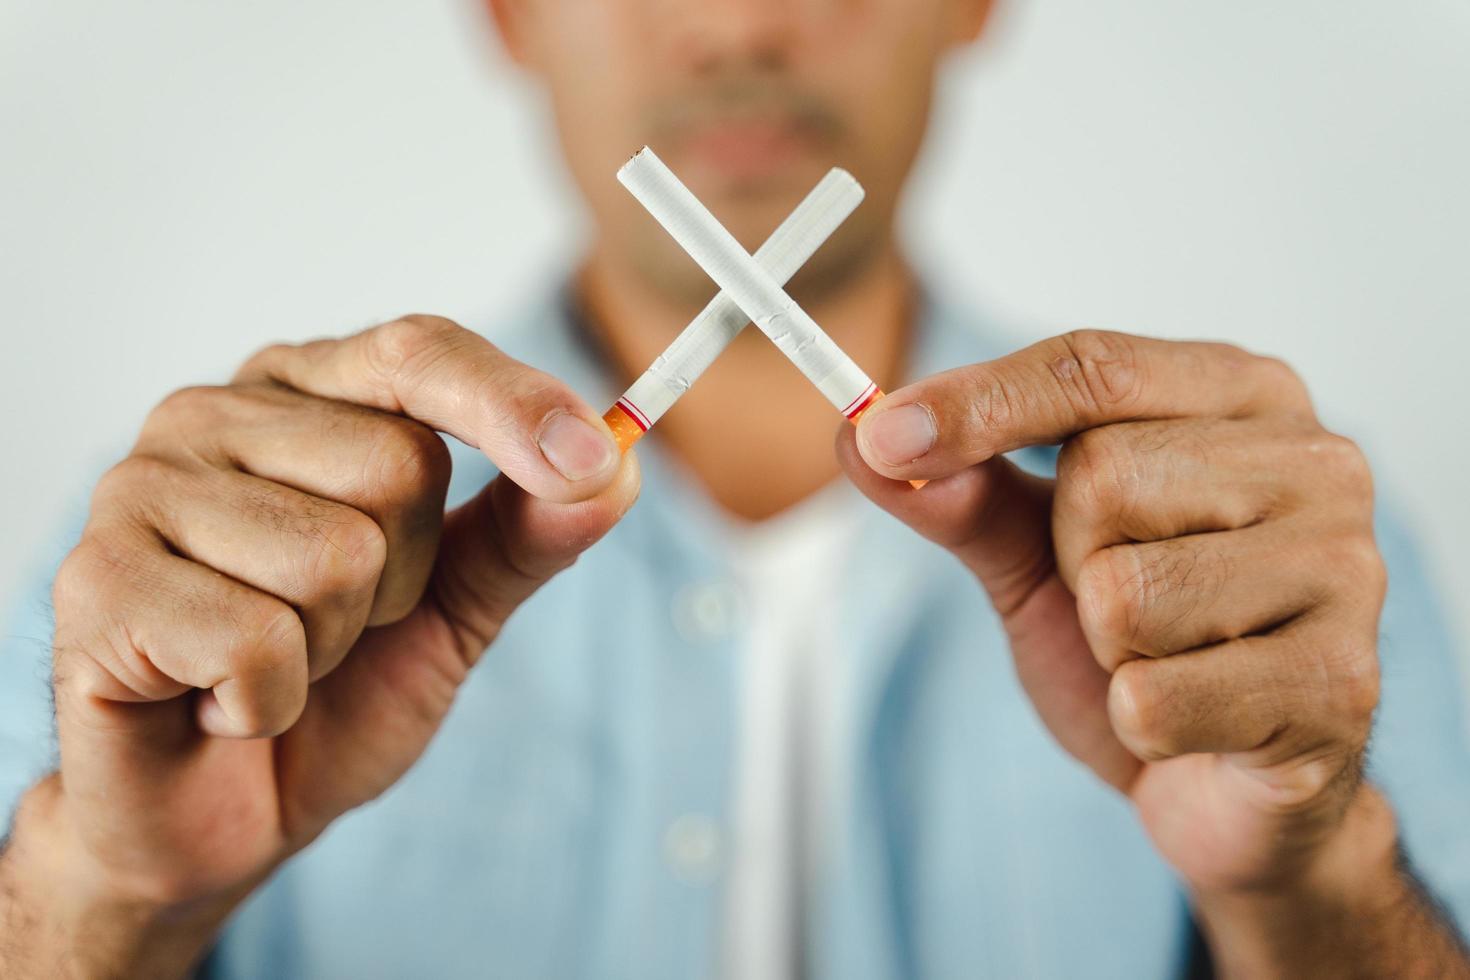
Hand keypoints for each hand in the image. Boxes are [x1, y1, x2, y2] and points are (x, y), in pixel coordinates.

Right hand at [40, 315, 638, 915]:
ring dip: (333, 646)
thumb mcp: (454, 609)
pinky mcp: (95, 581)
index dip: (514, 402)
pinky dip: (266, 700)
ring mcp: (141, 488)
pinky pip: (256, 639)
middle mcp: (216, 416)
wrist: (217, 810)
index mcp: (304, 396)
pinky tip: (220, 701)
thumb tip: (616, 467)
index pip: (419, 353)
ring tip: (277, 660)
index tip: (593, 457)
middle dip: (402, 582)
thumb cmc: (331, 693)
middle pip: (399, 465)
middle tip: (338, 625)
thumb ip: (527, 535)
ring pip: (335, 556)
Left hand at [837, 330, 1383, 895]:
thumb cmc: (1141, 645)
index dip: (978, 402)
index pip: (1093, 366)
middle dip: (1071, 557)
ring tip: (1164, 658)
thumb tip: (861, 439)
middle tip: (1117, 599)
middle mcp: (1316, 461)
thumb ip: (961, 494)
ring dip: (1108, 649)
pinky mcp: (1342, 682)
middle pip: (1101, 475)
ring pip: (1125, 593)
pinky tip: (1198, 719)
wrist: (1224, 784)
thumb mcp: (1036, 556)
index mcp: (1243, 396)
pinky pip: (1156, 699)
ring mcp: (1346, 568)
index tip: (882, 436)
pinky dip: (1141, 723)